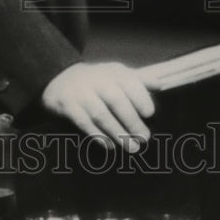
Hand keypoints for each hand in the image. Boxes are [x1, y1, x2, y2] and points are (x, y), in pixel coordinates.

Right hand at [40, 62, 155, 152]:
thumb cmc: (98, 80)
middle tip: (144, 137)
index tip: (150, 113)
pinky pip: (84, 122)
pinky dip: (97, 135)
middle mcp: (96, 80)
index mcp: (112, 72)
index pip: (128, 81)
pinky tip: (109, 145)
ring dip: (117, 132)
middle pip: (115, 100)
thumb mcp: (116, 74)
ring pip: (100, 114)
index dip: (140, 97)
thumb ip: (138, 80)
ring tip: (132, 147)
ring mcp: (81, 93)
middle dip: (131, 120)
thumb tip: (159, 85)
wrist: (60, 79)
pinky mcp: (68, 105)